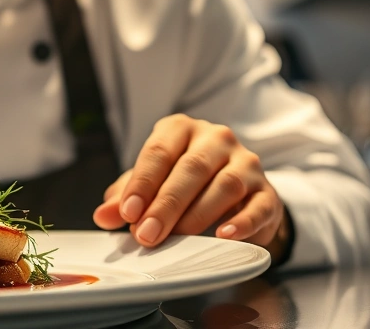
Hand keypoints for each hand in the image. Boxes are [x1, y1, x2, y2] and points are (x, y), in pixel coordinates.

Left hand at [93, 114, 288, 255]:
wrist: (234, 194)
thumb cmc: (182, 183)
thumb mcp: (150, 185)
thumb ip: (125, 198)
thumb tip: (103, 215)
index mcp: (180, 129)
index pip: (158, 152)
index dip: (142, 184)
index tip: (127, 213)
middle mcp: (216, 139)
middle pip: (191, 169)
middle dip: (166, 205)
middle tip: (146, 234)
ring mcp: (246, 162)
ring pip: (225, 185)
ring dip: (197, 215)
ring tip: (177, 239)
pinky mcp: (267, 191)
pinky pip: (259, 205)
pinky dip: (242, 222)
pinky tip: (224, 236)